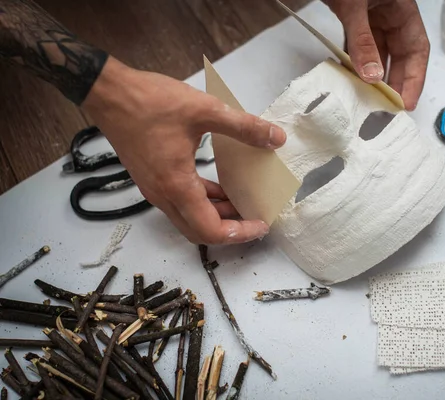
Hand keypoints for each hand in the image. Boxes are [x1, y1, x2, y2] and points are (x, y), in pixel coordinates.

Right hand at [82, 57, 286, 243]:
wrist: (109, 94)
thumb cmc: (151, 102)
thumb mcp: (205, 110)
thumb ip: (243, 126)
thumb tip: (276, 139)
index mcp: (176, 185)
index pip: (211, 230)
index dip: (240, 233)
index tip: (261, 224)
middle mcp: (163, 195)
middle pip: (200, 231)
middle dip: (230, 230)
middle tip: (254, 218)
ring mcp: (154, 189)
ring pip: (190, 218)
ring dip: (217, 216)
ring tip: (243, 204)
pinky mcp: (152, 179)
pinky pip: (181, 202)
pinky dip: (203, 201)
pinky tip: (220, 188)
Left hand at [324, 0, 429, 109]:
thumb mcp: (356, 7)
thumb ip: (362, 39)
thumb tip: (371, 75)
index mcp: (403, 11)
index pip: (416, 50)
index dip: (414, 78)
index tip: (407, 103)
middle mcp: (390, 16)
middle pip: (398, 56)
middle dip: (393, 83)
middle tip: (386, 110)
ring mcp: (370, 17)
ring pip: (376, 53)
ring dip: (371, 76)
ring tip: (366, 100)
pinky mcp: (351, 17)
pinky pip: (356, 45)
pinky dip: (353, 62)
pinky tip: (348, 78)